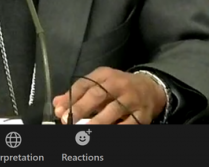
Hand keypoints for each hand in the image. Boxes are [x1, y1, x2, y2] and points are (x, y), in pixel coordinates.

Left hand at [52, 67, 166, 124]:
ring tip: (84, 129)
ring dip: (97, 121)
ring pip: (114, 110)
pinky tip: (106, 132)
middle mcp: (119, 84)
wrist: (151, 88)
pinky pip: (129, 124)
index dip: (71, 97)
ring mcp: (132, 99)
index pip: (85, 84)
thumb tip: (57, 104)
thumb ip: (78, 93)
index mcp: (105, 75)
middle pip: (98, 95)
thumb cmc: (118, 86)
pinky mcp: (143, 114)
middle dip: (81, 108)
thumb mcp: (99, 83)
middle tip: (67, 120)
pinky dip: (117, 129)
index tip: (59, 110)